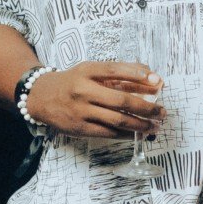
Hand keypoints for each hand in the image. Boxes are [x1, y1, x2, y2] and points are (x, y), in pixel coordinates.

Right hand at [27, 61, 164, 139]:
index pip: (115, 70)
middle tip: (162, 112)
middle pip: (121, 100)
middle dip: (146, 107)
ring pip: (117, 119)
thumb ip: (119, 72)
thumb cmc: (73, 82)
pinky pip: (108, 132)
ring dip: (140, 125)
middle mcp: (83, 90)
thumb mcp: (91, 70)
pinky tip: (137, 133)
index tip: (157, 81)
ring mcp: (81, 110)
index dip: (137, 75)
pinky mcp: (79, 128)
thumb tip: (151, 76)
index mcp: (87, 71)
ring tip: (154, 126)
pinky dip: (126, 134)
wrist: (40, 96)